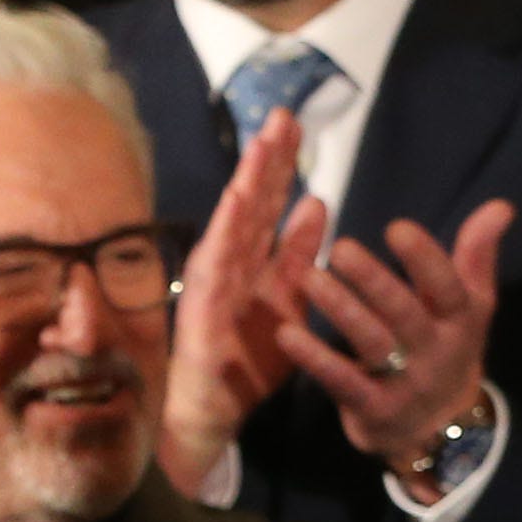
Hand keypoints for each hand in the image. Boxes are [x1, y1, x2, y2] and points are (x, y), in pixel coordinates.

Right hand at [163, 107, 333, 491]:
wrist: (218, 406)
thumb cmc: (250, 355)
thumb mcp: (290, 296)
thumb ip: (299, 251)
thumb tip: (316, 201)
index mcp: (254, 256)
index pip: (270, 200)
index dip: (281, 162)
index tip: (295, 124)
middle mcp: (232, 258)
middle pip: (252, 199)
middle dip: (267, 157)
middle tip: (282, 115)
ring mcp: (216, 276)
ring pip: (234, 220)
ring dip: (248, 180)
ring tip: (262, 144)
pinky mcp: (205, 300)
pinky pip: (219, 258)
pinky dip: (229, 226)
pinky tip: (240, 198)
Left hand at [282, 204, 515, 474]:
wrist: (440, 430)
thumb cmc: (448, 348)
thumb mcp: (471, 304)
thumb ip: (477, 252)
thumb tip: (502, 205)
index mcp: (460, 320)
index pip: (448, 288)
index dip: (425, 260)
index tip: (397, 228)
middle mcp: (435, 351)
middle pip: (405, 314)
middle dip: (374, 281)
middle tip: (339, 248)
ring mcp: (405, 384)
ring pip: (372, 344)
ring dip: (340, 311)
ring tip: (309, 278)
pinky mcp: (373, 410)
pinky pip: (343, 383)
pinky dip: (315, 359)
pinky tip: (288, 333)